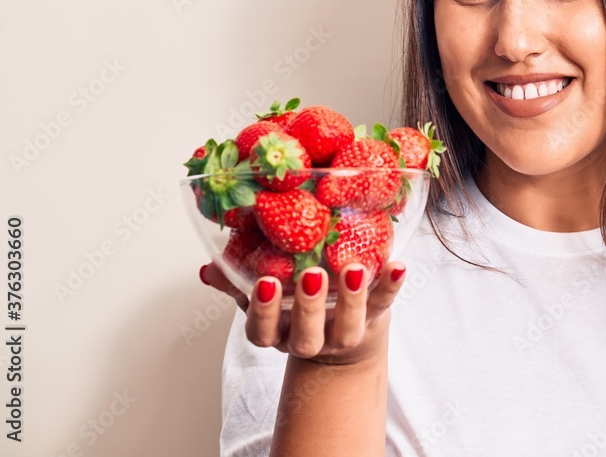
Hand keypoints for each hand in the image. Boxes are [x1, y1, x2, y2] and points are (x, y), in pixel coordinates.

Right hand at [201, 261, 407, 364]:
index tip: (265, 283)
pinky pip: (384, 304)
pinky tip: (397, 265)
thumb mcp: (263, 299)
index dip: (263, 312)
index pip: (262, 332)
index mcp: (278, 333)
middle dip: (308, 307)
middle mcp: (311, 339)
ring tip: (353, 268)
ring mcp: (344, 333)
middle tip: (310, 275)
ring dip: (351, 299)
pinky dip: (392, 285)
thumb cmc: (295, 308)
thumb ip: (236, 282)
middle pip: (306, 336)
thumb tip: (208, 268)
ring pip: (348, 328)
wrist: (345, 340)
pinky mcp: (375, 317)